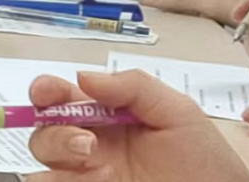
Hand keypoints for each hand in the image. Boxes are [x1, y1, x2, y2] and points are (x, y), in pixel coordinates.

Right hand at [28, 70, 248, 181]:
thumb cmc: (204, 158)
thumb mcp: (176, 111)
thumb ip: (133, 87)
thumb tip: (83, 77)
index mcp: (107, 115)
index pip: (62, 98)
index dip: (45, 92)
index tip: (45, 94)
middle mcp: (93, 146)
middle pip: (44, 134)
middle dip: (55, 134)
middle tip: (87, 143)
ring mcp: (91, 177)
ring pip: (44, 169)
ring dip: (62, 164)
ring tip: (103, 171)